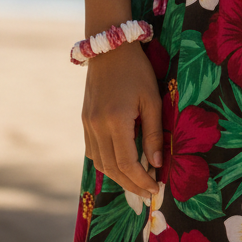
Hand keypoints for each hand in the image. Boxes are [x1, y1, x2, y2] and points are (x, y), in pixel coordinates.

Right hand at [82, 41, 163, 199]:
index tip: (156, 189)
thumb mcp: (152, 98)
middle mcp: (97, 126)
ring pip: (100, 163)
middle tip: (148, 194)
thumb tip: (156, 163)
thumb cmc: (136, 70)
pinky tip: (120, 164)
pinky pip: (93, 151)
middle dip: (131, 185)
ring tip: (136, 183)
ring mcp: (88, 124)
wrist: (109, 47)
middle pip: (112, 169)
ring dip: (118, 177)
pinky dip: (106, 163)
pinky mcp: (85, 120)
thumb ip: (154, 132)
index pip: (128, 163)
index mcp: (115, 120)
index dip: (142, 180)